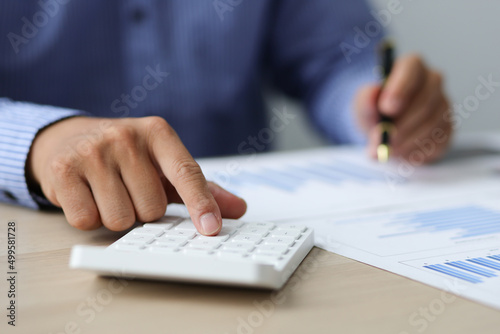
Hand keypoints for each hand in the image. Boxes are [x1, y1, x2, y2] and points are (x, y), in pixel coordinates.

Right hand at [27, 116, 246, 234]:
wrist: (67, 139)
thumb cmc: (125, 157)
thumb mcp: (163, 164)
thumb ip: (200, 187)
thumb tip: (238, 209)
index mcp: (159, 133)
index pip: (186, 173)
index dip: (201, 203)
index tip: (211, 228)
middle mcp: (126, 137)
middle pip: (152, 208)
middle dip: (144, 211)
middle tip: (130, 191)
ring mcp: (92, 152)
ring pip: (121, 219)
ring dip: (118, 217)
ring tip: (109, 193)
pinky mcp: (63, 171)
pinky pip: (87, 221)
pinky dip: (90, 219)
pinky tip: (87, 196)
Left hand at [355, 54, 451, 163]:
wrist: (379, 130)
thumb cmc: (373, 111)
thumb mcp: (362, 105)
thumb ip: (366, 99)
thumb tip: (373, 92)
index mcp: (410, 67)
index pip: (413, 67)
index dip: (401, 87)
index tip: (386, 108)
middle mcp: (432, 82)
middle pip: (426, 99)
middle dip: (402, 123)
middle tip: (383, 138)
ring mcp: (443, 106)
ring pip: (432, 123)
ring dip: (406, 140)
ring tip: (386, 148)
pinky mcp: (446, 130)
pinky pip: (437, 142)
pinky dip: (415, 151)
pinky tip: (400, 152)